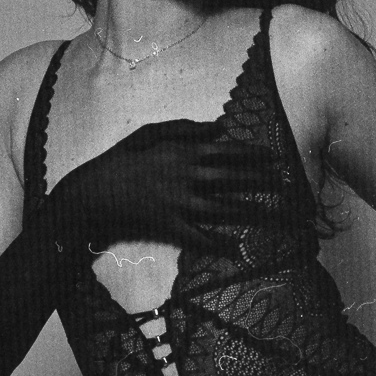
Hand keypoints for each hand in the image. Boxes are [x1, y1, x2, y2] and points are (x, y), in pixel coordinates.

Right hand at [49, 119, 282, 254]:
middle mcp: (185, 176)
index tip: (274, 157)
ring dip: (250, 211)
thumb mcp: (148, 133)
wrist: (90, 193)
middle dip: (261, 181)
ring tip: (272, 214)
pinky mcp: (168, 225)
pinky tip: (234, 248)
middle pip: (232, 179)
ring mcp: (178, 203)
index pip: (227, 151)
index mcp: (181, 151)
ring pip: (222, 208)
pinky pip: (198, 236)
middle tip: (285, 184)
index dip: (253, 154)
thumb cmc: (119, 160)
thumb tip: (218, 127)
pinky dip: (217, 244)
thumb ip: (184, 128)